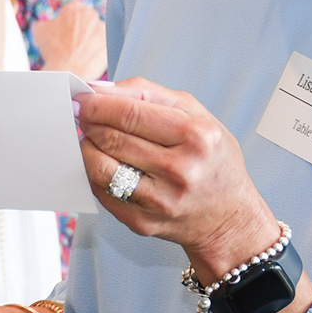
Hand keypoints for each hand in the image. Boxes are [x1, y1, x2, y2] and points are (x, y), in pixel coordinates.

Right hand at [32, 0, 107, 79]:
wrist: (67, 71)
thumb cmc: (53, 50)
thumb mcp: (40, 31)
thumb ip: (46, 22)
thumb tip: (49, 24)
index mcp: (74, 8)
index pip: (72, 13)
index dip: (66, 25)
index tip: (64, 35)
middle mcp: (91, 15)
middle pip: (85, 22)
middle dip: (80, 31)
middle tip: (71, 44)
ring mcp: (102, 29)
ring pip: (95, 34)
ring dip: (89, 41)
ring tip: (79, 53)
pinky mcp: (109, 44)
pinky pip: (102, 46)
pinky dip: (96, 51)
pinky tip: (87, 59)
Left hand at [75, 78, 279, 282]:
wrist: (229, 217)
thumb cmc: (213, 160)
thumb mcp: (198, 115)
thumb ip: (151, 94)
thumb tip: (103, 90)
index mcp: (196, 136)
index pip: (130, 113)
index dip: (98, 104)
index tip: (82, 98)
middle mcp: (180, 170)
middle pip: (112, 138)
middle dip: (89, 123)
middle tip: (82, 115)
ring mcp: (160, 200)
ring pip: (100, 167)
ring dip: (86, 148)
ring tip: (90, 139)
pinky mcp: (143, 222)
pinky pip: (103, 193)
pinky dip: (94, 174)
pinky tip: (102, 164)